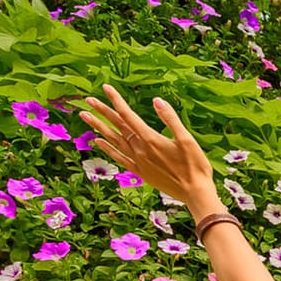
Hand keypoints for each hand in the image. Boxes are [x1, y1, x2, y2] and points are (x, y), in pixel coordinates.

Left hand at [79, 86, 218, 211]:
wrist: (195, 193)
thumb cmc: (195, 166)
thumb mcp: (188, 139)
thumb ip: (171, 119)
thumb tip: (156, 100)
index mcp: (151, 140)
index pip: (129, 115)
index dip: (116, 100)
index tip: (106, 87)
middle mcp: (141, 150)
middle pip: (118, 126)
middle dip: (103, 111)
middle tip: (89, 99)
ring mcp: (138, 162)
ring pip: (114, 140)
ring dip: (99, 127)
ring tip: (85, 116)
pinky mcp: (140, 172)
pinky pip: (119, 157)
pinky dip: (107, 148)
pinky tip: (98, 141)